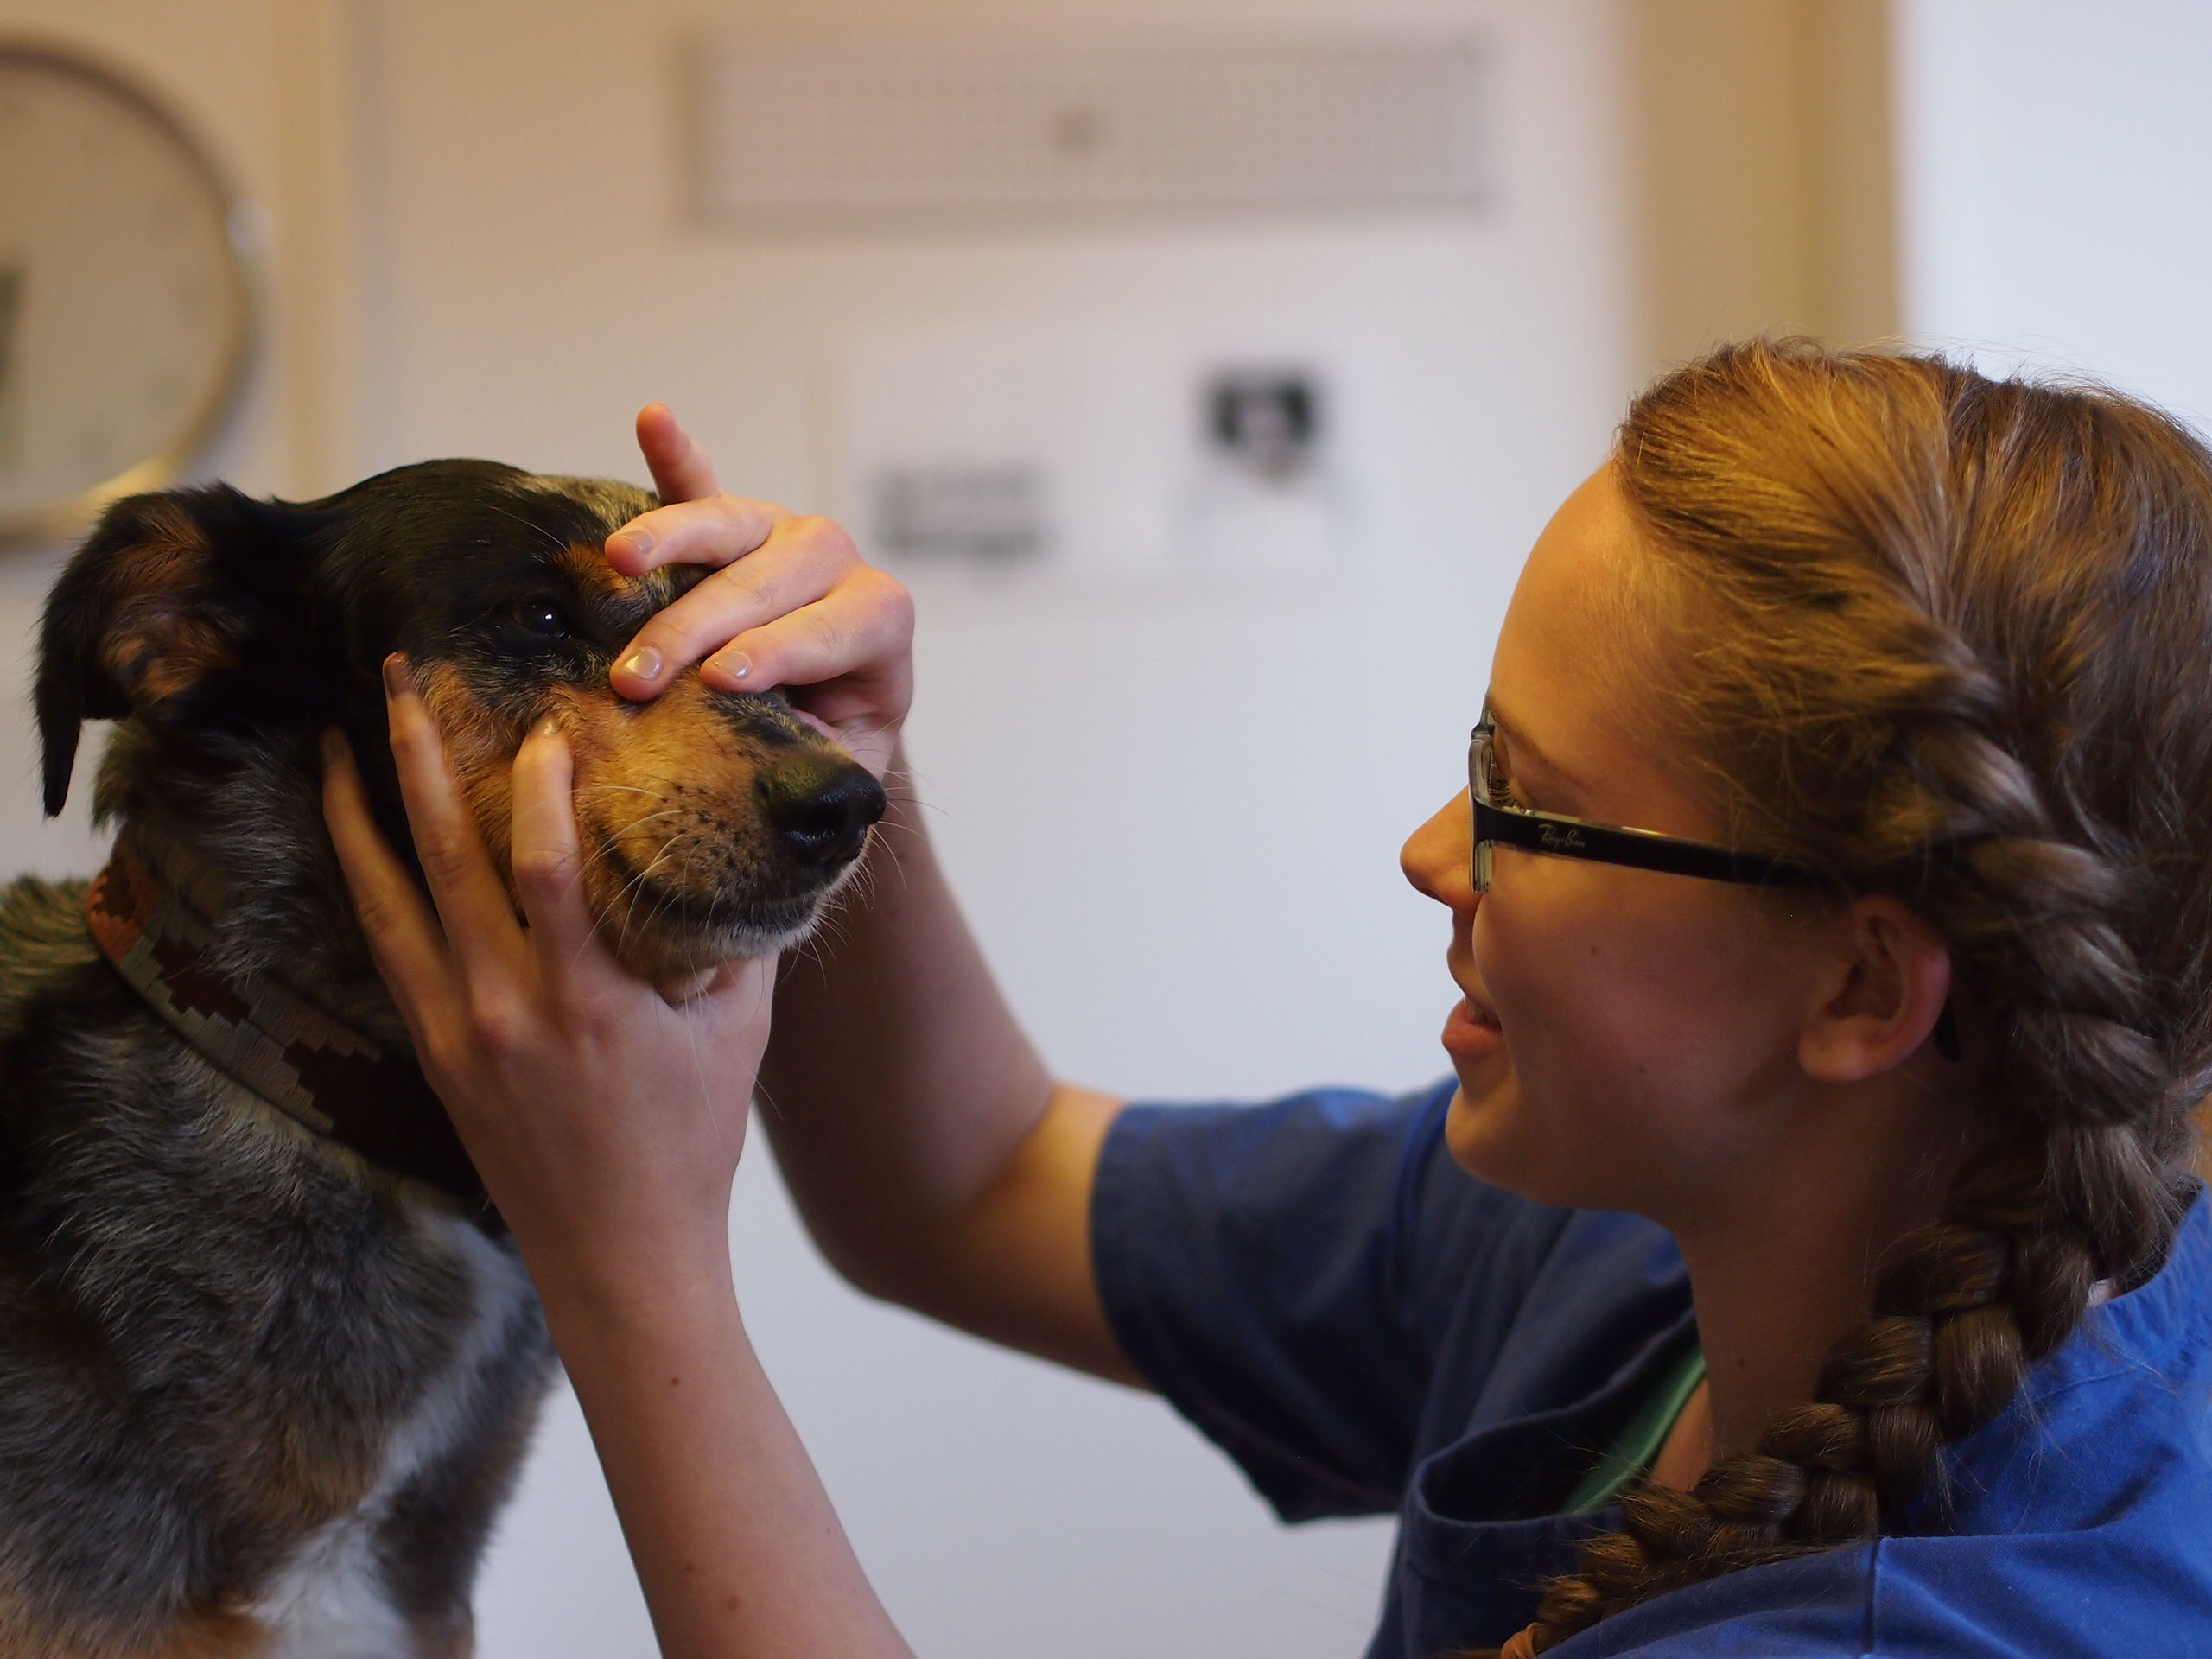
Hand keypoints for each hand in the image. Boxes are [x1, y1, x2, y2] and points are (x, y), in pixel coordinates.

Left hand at [321, 659, 775, 1313]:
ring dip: (362, 812)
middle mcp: (508, 1006)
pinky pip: (387, 948)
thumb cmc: (690, 1145)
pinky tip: (355, 839)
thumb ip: (737, 936)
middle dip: (416, 757)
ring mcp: (459, 1030)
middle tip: (399, 677)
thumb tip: (752, 845)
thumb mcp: (741, 1033)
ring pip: (390, 899)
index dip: (538, 780)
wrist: (620, 1259)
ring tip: (341, 739)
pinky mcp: (434, 1053)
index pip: (548, 861)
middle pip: (446, 856)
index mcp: (591, 997)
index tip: (540, 714)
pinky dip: (366, 883)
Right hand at [606, 404, 913, 779]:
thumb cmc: (827, 754)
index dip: (781, 651)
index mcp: (878, 623)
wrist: (820, 733)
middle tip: (638, 677)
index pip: (836, 628)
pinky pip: (701, 485)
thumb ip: (815, 759)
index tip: (721, 681)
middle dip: (699, 628)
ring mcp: (782, 535)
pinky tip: (654, 417)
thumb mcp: (836, 769)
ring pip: (731, 525)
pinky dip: (676, 455)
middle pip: (768, 581)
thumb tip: (774, 769)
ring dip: (672, 542)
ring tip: (619, 560)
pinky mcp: (734, 524)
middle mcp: (836, 566)